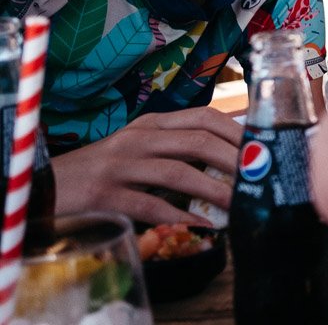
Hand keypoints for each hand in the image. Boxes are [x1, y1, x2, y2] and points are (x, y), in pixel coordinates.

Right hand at [51, 107, 243, 225]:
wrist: (48, 185)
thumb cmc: (104, 169)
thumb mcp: (141, 147)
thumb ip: (177, 147)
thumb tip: (231, 158)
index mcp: (152, 124)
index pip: (204, 117)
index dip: (237, 130)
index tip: (263, 147)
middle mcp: (139, 138)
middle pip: (197, 142)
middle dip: (235, 160)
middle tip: (260, 177)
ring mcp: (121, 165)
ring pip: (177, 172)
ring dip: (214, 190)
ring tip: (239, 204)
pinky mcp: (106, 194)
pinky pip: (149, 205)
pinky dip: (178, 215)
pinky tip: (202, 224)